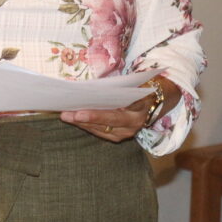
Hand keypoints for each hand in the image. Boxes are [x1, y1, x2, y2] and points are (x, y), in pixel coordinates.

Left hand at [60, 78, 180, 141]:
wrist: (156, 100)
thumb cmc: (141, 87)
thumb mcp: (134, 85)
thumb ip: (116, 89)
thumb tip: (89, 88)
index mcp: (139, 112)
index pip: (114, 116)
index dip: (95, 116)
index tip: (78, 112)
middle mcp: (133, 126)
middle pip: (105, 125)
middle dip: (83, 120)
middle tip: (65, 115)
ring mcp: (126, 133)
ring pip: (100, 130)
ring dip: (82, 124)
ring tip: (65, 116)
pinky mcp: (119, 136)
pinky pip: (101, 132)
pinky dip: (87, 126)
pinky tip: (74, 119)